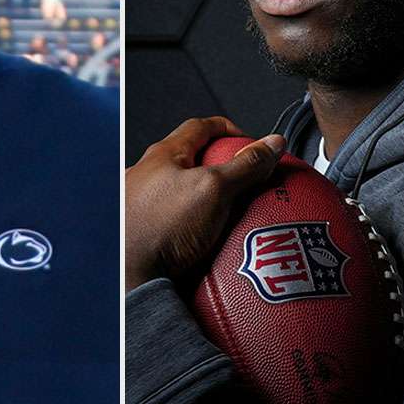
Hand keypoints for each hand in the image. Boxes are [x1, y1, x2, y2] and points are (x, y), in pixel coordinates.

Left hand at [125, 116, 286, 289]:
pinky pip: (179, 224)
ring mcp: (144, 206)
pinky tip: (214, 243)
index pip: (199, 127)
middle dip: (222, 170)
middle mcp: (147, 177)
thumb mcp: (214, 189)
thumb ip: (245, 165)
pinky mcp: (147, 233)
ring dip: (210, 202)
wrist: (131, 276)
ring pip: (185, 195)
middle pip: (193, 161)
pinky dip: (199, 229)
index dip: (229, 129)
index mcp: (161, 156)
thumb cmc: (160, 228)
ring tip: (234, 217)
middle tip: (247, 184)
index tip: (251, 143)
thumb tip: (271, 144)